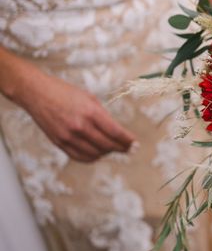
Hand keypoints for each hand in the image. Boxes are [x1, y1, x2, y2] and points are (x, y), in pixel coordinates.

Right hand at [20, 71, 135, 162]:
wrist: (37, 93)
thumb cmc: (66, 93)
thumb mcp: (89, 99)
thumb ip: (103, 116)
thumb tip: (117, 133)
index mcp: (91, 112)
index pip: (115, 132)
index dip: (127, 141)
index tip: (135, 144)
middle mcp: (80, 126)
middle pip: (107, 145)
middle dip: (121, 148)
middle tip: (129, 149)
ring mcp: (68, 136)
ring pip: (95, 154)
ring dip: (107, 153)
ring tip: (113, 148)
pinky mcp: (59, 142)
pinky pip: (80, 157)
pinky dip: (92, 157)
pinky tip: (99, 153)